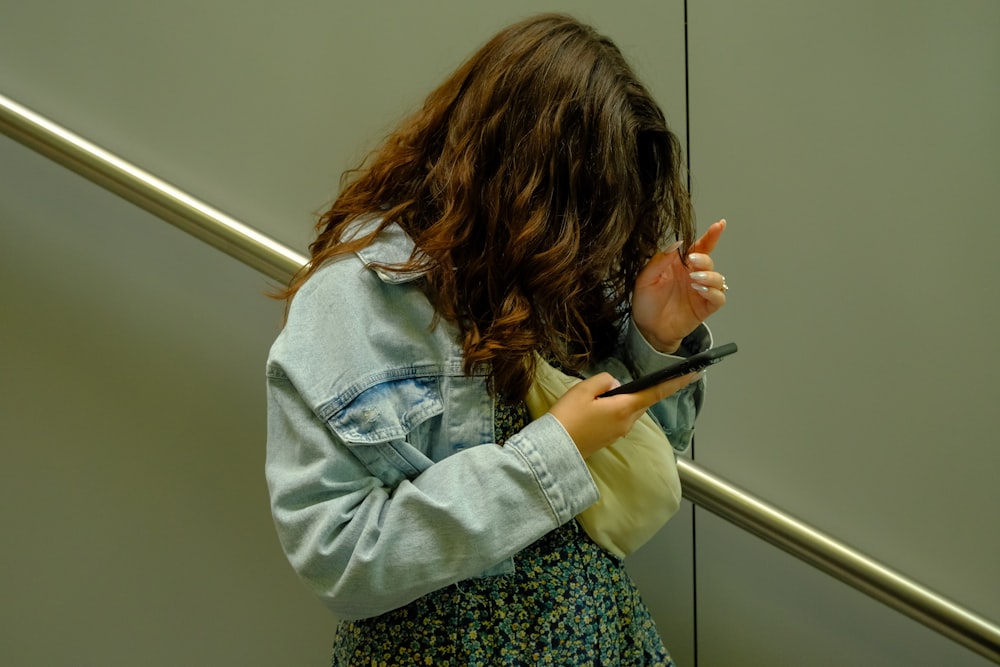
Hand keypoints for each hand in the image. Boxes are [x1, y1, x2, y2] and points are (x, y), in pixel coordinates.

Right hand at [548, 371, 701, 458]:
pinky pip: (619, 419)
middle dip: (643, 390)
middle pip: (642, 401)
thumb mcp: (583, 390)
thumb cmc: (567, 418)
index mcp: (624, 409)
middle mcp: (626, 423)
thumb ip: (604, 380)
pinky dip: (616, 409)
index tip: (693, 374)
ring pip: (629, 410)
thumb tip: (616, 384)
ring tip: (604, 393)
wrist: (553, 450)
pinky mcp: (608, 439)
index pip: (656, 392)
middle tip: (638, 379)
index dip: (676, 383)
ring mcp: (618, 433)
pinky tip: (599, 406)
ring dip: (626, 400)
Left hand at [631, 219, 727, 352]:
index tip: (719, 225)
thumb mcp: (645, 279)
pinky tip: (700, 290)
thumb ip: (659, 261)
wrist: (647, 330)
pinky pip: (719, 297)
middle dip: (704, 259)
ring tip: (695, 279)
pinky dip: (713, 292)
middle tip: (692, 262)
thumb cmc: (646, 303)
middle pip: (708, 261)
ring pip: (718, 278)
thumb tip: (677, 243)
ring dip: (709, 275)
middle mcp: (693, 276)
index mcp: (679, 265)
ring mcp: (701, 291)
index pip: (698, 247)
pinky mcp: (705, 307)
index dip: (710, 236)